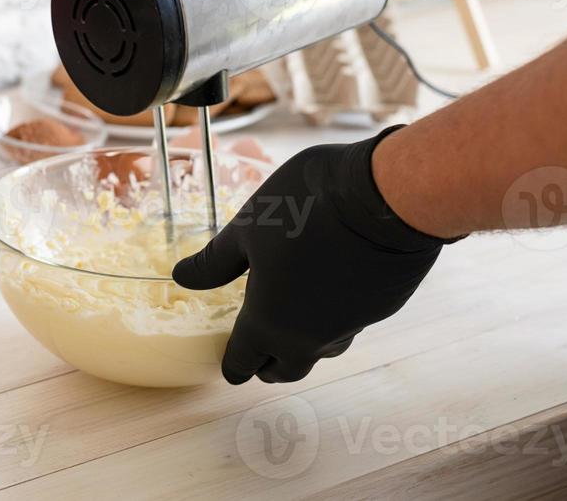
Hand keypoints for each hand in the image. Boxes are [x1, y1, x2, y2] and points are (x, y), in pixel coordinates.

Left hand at [172, 128, 450, 383]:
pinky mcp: (381, 308)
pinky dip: (335, 314)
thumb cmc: (304, 207)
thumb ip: (215, 262)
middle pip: (285, 369)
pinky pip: (350, 323)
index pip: (243, 361)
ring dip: (304, 343)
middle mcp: (310, 336)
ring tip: (293, 318)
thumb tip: (181, 277)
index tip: (229, 363)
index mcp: (268, 321)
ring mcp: (350, 325)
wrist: (385, 197)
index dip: (232, 364)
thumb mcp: (247, 228)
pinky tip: (331, 287)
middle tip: (258, 351)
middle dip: (268, 365)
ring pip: (322, 351)